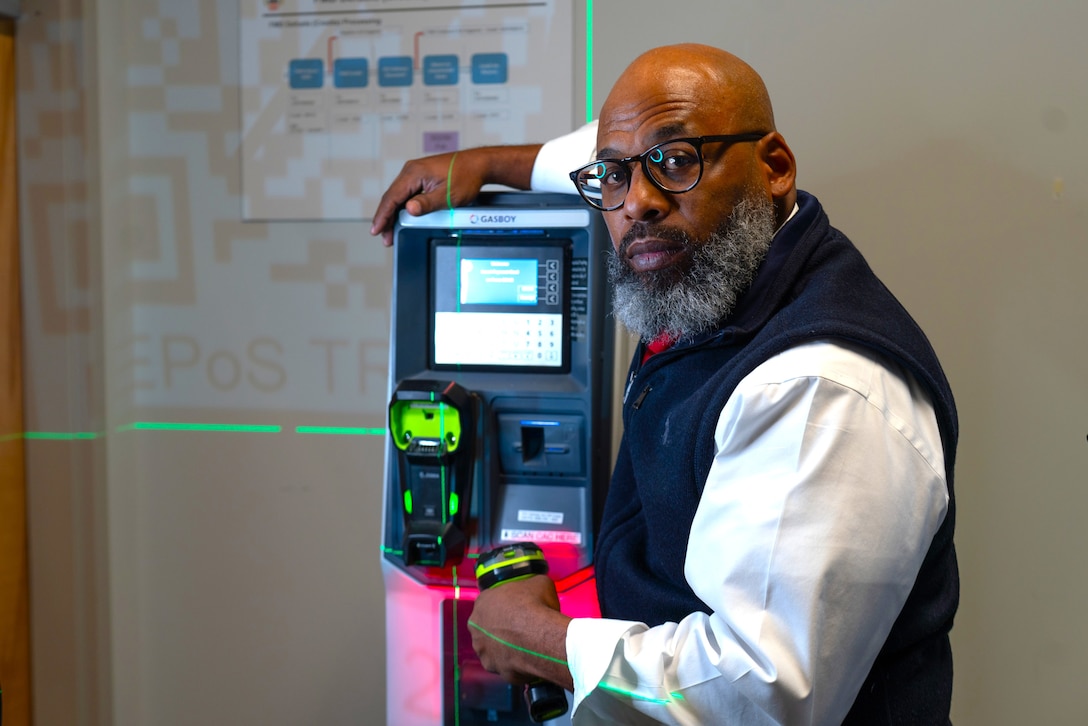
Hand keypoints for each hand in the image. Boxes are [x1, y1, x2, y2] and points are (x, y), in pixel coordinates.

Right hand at [369, 144, 542, 245]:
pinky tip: (404, 218)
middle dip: (386, 218)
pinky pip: (408, 194)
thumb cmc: (466, 176)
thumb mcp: (447, 195)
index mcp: (414, 173)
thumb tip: (409, 210)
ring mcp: (416, 174)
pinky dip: (404, 207)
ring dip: (395, 214)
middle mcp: (411, 171)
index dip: (382, 215)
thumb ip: (427, 203)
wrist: (479, 165)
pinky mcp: (422, 178)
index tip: (376, 229)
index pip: (392, 197)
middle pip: (392, 198)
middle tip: (385, 237)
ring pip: (399, 197)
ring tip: (392, 231)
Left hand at [469, 574, 573, 690]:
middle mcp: (476, 625)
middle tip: (522, 628)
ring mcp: (481, 649)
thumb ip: (530, 587)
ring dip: (504, 646)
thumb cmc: (535, 606)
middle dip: (502, 627)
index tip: (519, 609)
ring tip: (525, 645)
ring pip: (492, 647)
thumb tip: (536, 590)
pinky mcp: (491, 667)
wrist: (538, 637)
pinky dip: (512, 662)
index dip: (507, 606)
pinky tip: (527, 658)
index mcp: (483, 601)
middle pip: (488, 625)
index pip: (491, 602)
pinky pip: (502, 664)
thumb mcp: (538, 583)